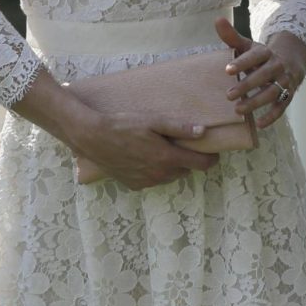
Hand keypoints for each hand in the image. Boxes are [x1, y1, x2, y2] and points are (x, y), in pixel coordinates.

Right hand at [70, 113, 216, 190]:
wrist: (92, 137)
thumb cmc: (123, 125)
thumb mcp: (153, 121)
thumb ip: (179, 128)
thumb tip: (203, 131)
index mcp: (168, 158)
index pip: (201, 165)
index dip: (210, 159)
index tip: (213, 154)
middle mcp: (159, 175)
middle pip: (185, 170)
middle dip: (187, 160)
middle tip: (179, 145)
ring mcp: (146, 182)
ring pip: (169, 176)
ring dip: (170, 166)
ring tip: (160, 149)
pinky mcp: (134, 185)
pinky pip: (152, 180)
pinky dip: (154, 171)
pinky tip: (144, 158)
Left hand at [216, 17, 305, 129]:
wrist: (291, 59)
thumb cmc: (261, 55)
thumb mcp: (248, 45)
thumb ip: (232, 36)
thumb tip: (217, 20)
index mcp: (266, 52)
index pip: (254, 57)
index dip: (242, 63)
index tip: (227, 70)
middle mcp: (277, 66)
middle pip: (263, 76)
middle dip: (247, 86)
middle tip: (228, 95)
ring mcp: (285, 81)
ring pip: (272, 93)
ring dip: (256, 102)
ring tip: (238, 110)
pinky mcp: (289, 94)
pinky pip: (282, 107)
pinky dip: (272, 116)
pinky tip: (259, 124)